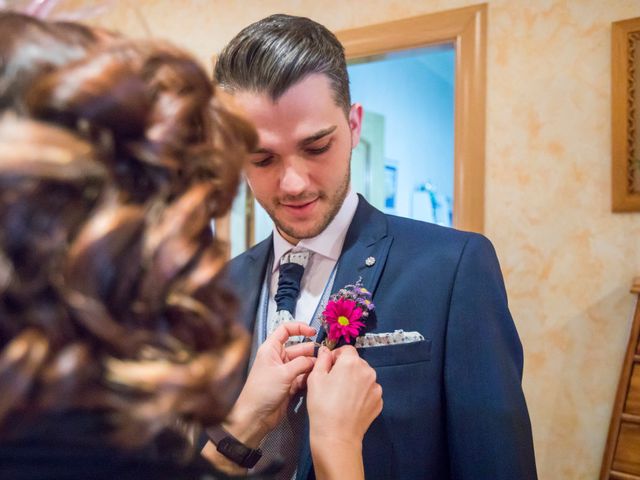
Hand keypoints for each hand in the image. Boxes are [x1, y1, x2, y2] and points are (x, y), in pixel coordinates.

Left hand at [223, 322, 315, 446]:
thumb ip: (301, 363)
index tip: (313, 331)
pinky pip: (303, 376)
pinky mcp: (289, 385)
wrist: (255, 417)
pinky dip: (310, 376)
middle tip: (326, 354)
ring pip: (303, 363)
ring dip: (313, 364)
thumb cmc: (263, 390)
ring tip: (326, 366)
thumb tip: (315, 358)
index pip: (285, 330)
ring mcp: (284, 372)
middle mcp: (278, 358)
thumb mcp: (283, 373)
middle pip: (298, 348)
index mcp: (271, 349)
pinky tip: (319, 376)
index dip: (299, 328)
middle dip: (311, 350)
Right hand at [307, 345, 382, 447]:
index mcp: (352, 362)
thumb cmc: (322, 405)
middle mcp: (368, 371)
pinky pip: (369, 391)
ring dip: (355, 381)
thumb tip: (326, 350)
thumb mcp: (315, 378)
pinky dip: (362, 394)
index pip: (347, 349)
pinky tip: (351, 405)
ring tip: (343, 396)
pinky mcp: (379, 401)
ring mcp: (376, 387)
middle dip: (346, 368)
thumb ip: (322, 360)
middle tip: (334, 382)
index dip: (337, 355)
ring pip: (364, 377)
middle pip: (357, 363)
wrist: (337, 436)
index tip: (329, 366)